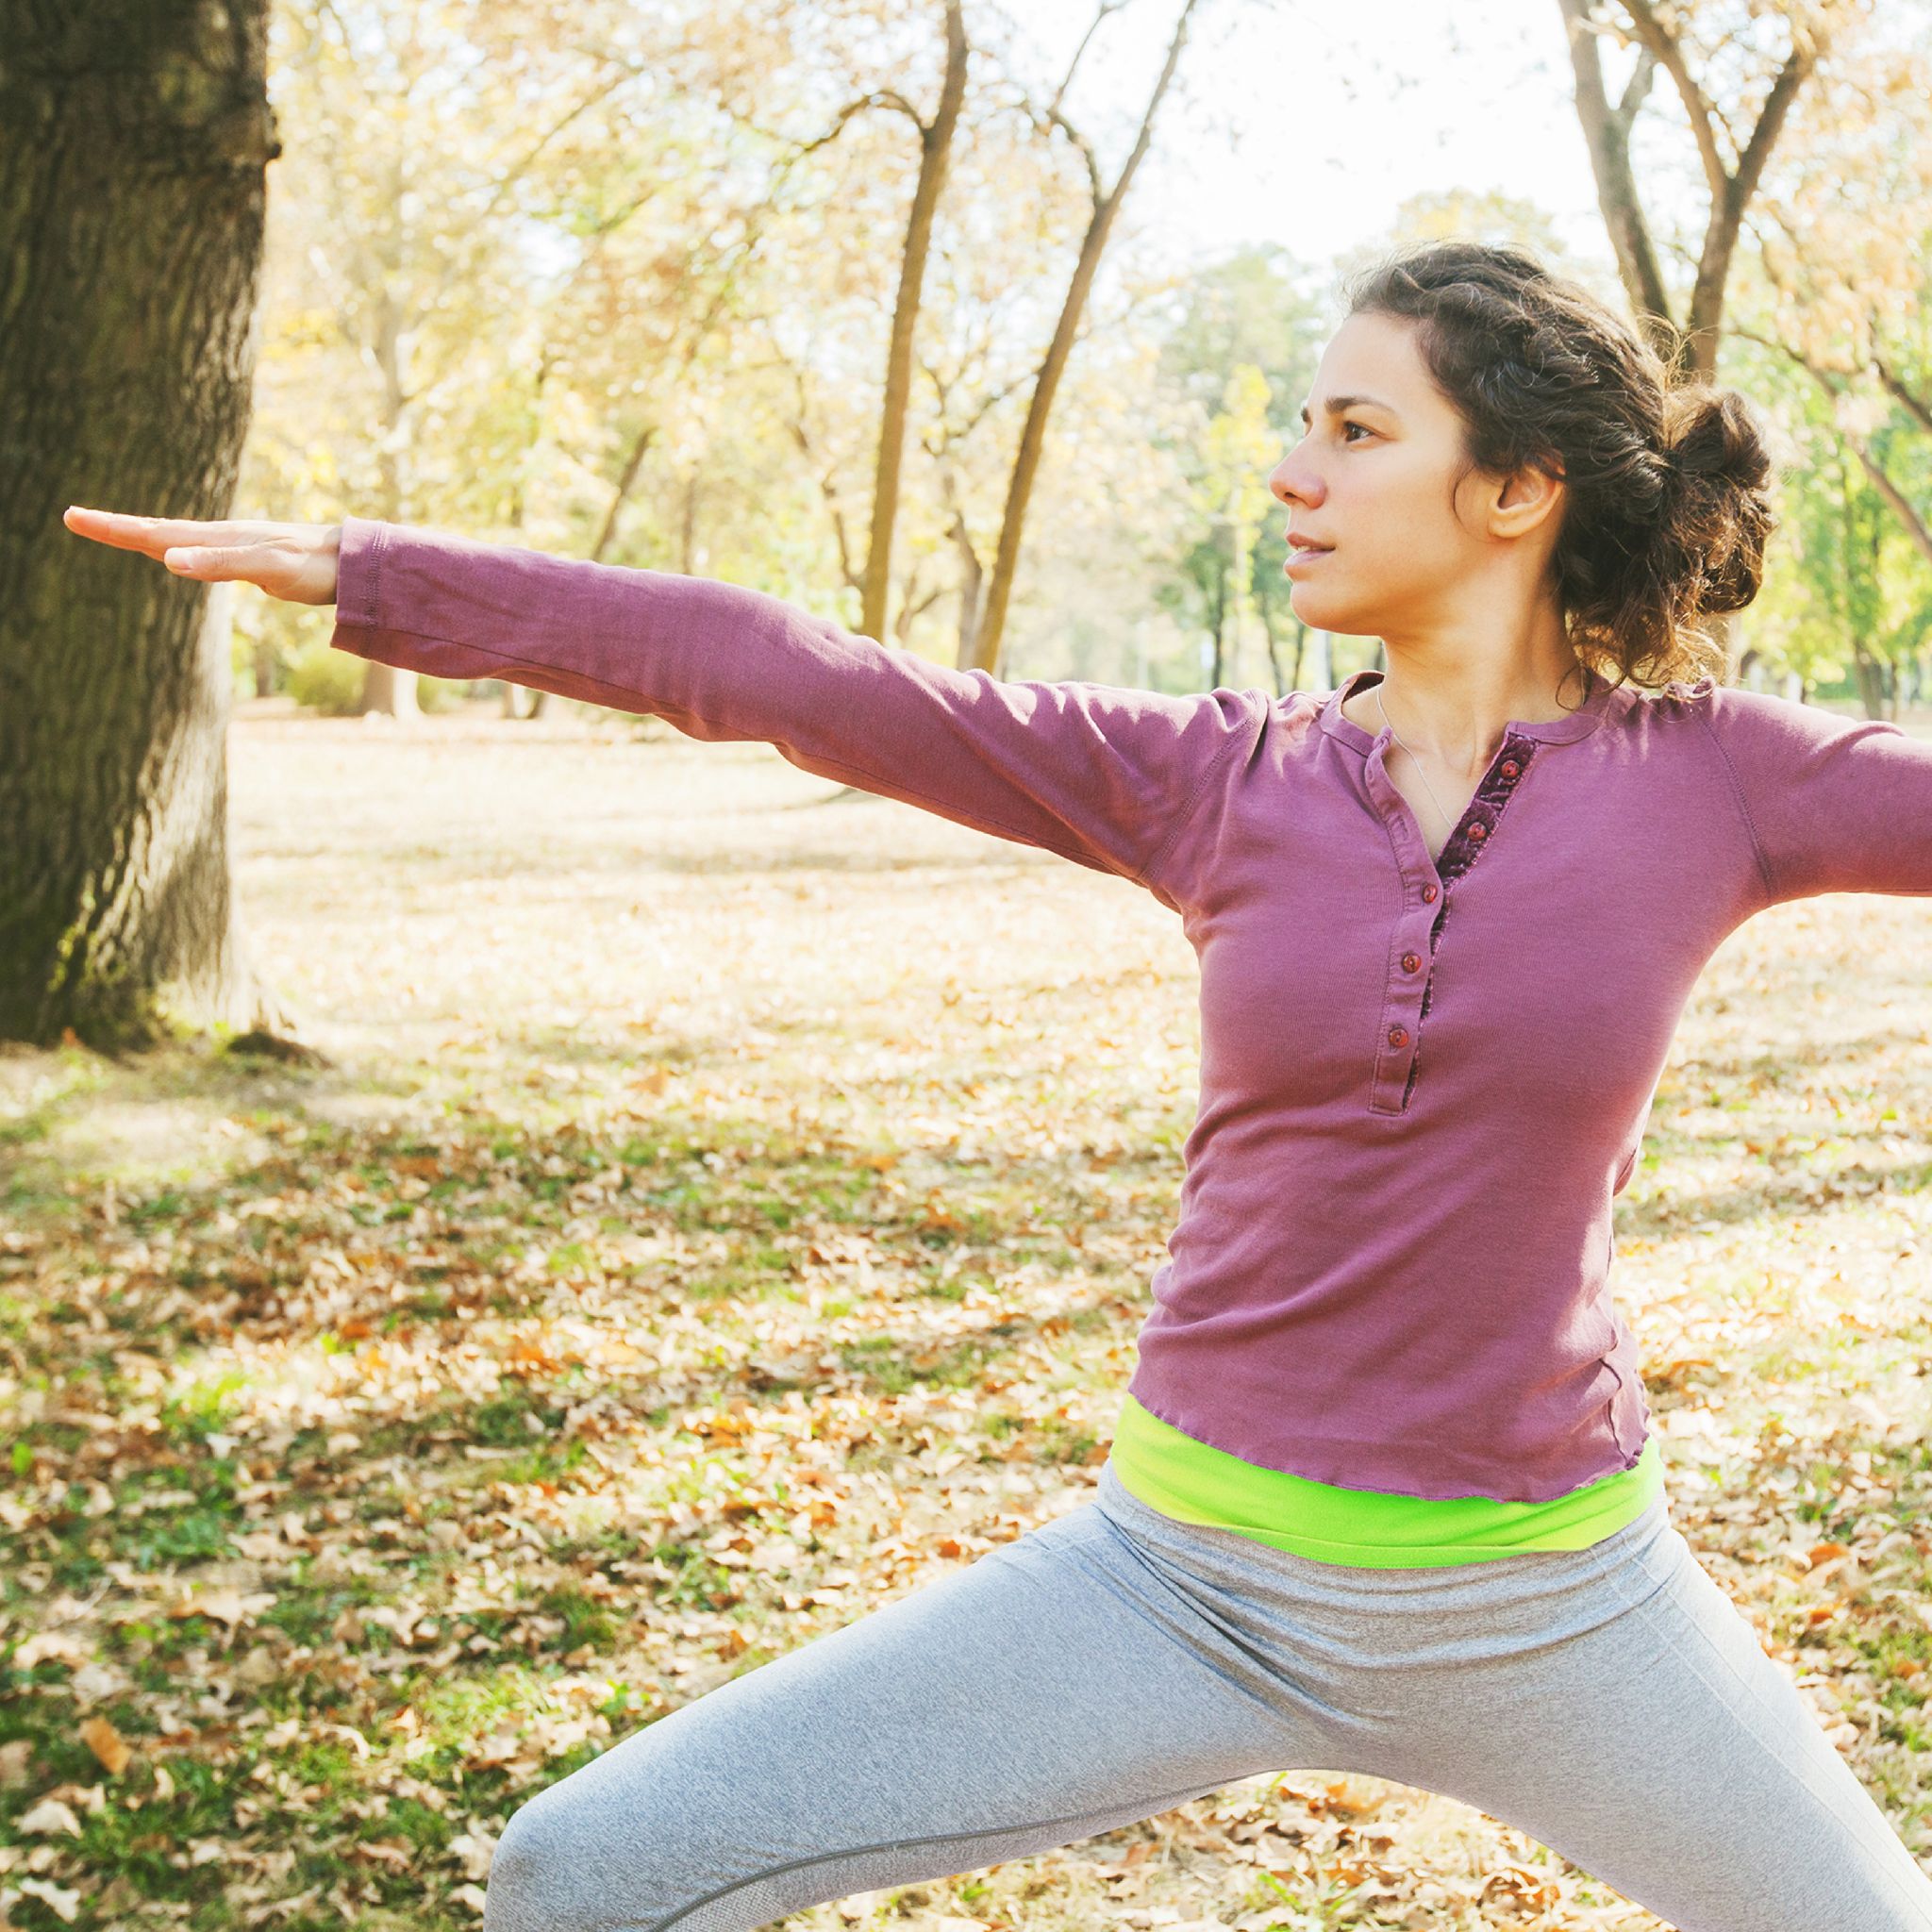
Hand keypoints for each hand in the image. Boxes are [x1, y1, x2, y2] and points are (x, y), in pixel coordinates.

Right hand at [62, 506, 341, 605]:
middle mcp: (220, 537)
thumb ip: (220, 564)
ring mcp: (232, 546)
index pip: (152, 532)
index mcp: (217, 539)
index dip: (112, 527)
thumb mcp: (268, 568)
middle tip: (71, 517)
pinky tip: (172, 555)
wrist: (352, 561)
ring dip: (138, 535)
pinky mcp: (246, 557)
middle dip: (113, 527)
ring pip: (174, 539)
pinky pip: (197, 551)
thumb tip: (169, 561)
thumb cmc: (313, 565)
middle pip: (155, 531)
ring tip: (107, 530)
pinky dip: (172, 550)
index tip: (72, 516)